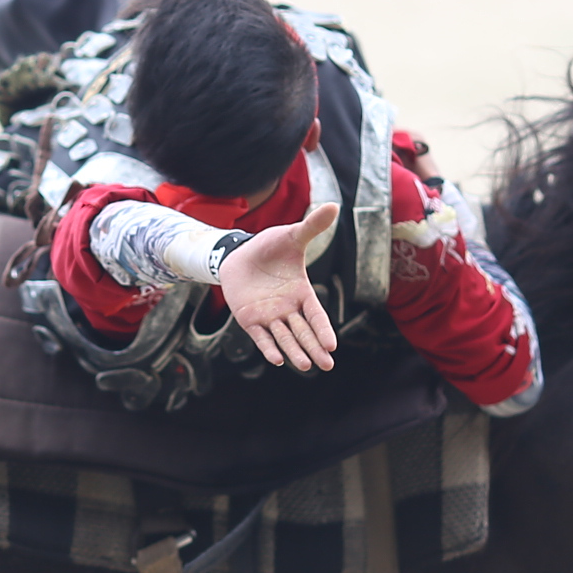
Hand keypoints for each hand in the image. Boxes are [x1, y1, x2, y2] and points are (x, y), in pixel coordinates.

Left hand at [217, 203, 339, 370]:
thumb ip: (311, 226)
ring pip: (285, 338)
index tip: (332, 345)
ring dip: (295, 352)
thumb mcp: (291, 236)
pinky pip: (261, 336)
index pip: (316, 315)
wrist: (239, 254)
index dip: (323, 329)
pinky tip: (277, 360)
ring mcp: (269, 316)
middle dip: (314, 348)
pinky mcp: (250, 319)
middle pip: (304, 332)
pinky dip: (269, 348)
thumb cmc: (269, 246)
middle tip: (327, 366)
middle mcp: (287, 309)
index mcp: (301, 293)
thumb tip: (334, 206)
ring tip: (306, 366)